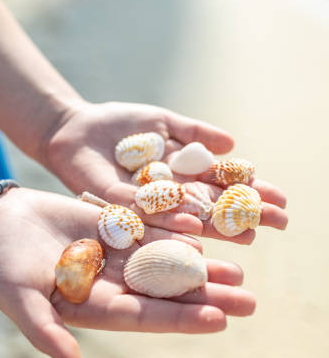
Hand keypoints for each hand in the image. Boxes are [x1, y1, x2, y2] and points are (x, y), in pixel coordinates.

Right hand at [0, 188, 254, 357]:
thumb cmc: (2, 266)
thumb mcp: (19, 300)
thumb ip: (46, 332)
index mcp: (96, 307)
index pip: (146, 317)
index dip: (180, 318)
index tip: (218, 318)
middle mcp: (114, 284)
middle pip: (167, 292)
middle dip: (206, 296)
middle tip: (247, 300)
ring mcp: (117, 255)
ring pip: (167, 262)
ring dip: (202, 267)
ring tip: (239, 270)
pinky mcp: (116, 226)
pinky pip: (152, 229)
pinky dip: (178, 232)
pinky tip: (207, 234)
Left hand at [45, 101, 286, 242]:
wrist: (76, 128)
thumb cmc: (119, 125)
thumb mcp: (163, 122)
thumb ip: (194, 133)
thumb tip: (233, 144)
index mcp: (181, 176)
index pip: (223, 187)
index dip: (251, 193)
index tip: (281, 200)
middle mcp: (168, 196)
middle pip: (213, 207)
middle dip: (246, 214)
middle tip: (280, 223)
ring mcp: (146, 205)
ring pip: (187, 218)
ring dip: (220, 227)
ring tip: (250, 235)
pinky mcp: (119, 208)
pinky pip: (148, 217)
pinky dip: (172, 224)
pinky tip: (196, 229)